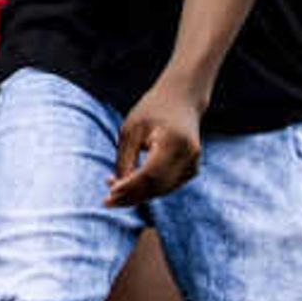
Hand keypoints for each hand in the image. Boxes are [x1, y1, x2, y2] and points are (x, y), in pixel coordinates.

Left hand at [106, 79, 204, 205]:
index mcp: (174, 140)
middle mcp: (189, 154)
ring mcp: (194, 163)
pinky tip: (130, 186)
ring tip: (113, 192)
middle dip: (131, 196)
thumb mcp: (131, 129)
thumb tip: (118, 191)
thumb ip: (125, 159)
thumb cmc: (152, 110)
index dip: (129, 186)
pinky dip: (149, 189)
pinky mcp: (192, 169)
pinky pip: (168, 186)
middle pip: (157, 186)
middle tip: (107, 201)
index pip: (151, 173)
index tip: (109, 193)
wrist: (182, 99)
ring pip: (163, 190)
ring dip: (138, 195)